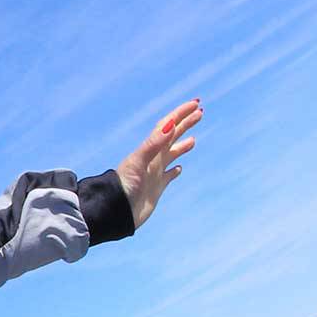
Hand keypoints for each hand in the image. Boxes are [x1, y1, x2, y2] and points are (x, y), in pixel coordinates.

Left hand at [116, 99, 201, 229]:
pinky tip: (178, 168)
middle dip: (185, 124)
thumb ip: (153, 144)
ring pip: (171, 155)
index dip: (181, 114)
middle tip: (200, 113)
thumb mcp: (138, 163)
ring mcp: (154, 173)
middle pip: (172, 137)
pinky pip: (167, 176)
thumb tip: (170, 125)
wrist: (116, 212)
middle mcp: (152, 159)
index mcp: (149, 150)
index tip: (196, 104)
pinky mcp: (156, 188)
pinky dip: (174, 170)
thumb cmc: (124, 187)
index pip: (167, 126)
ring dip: (182, 145)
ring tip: (193, 139)